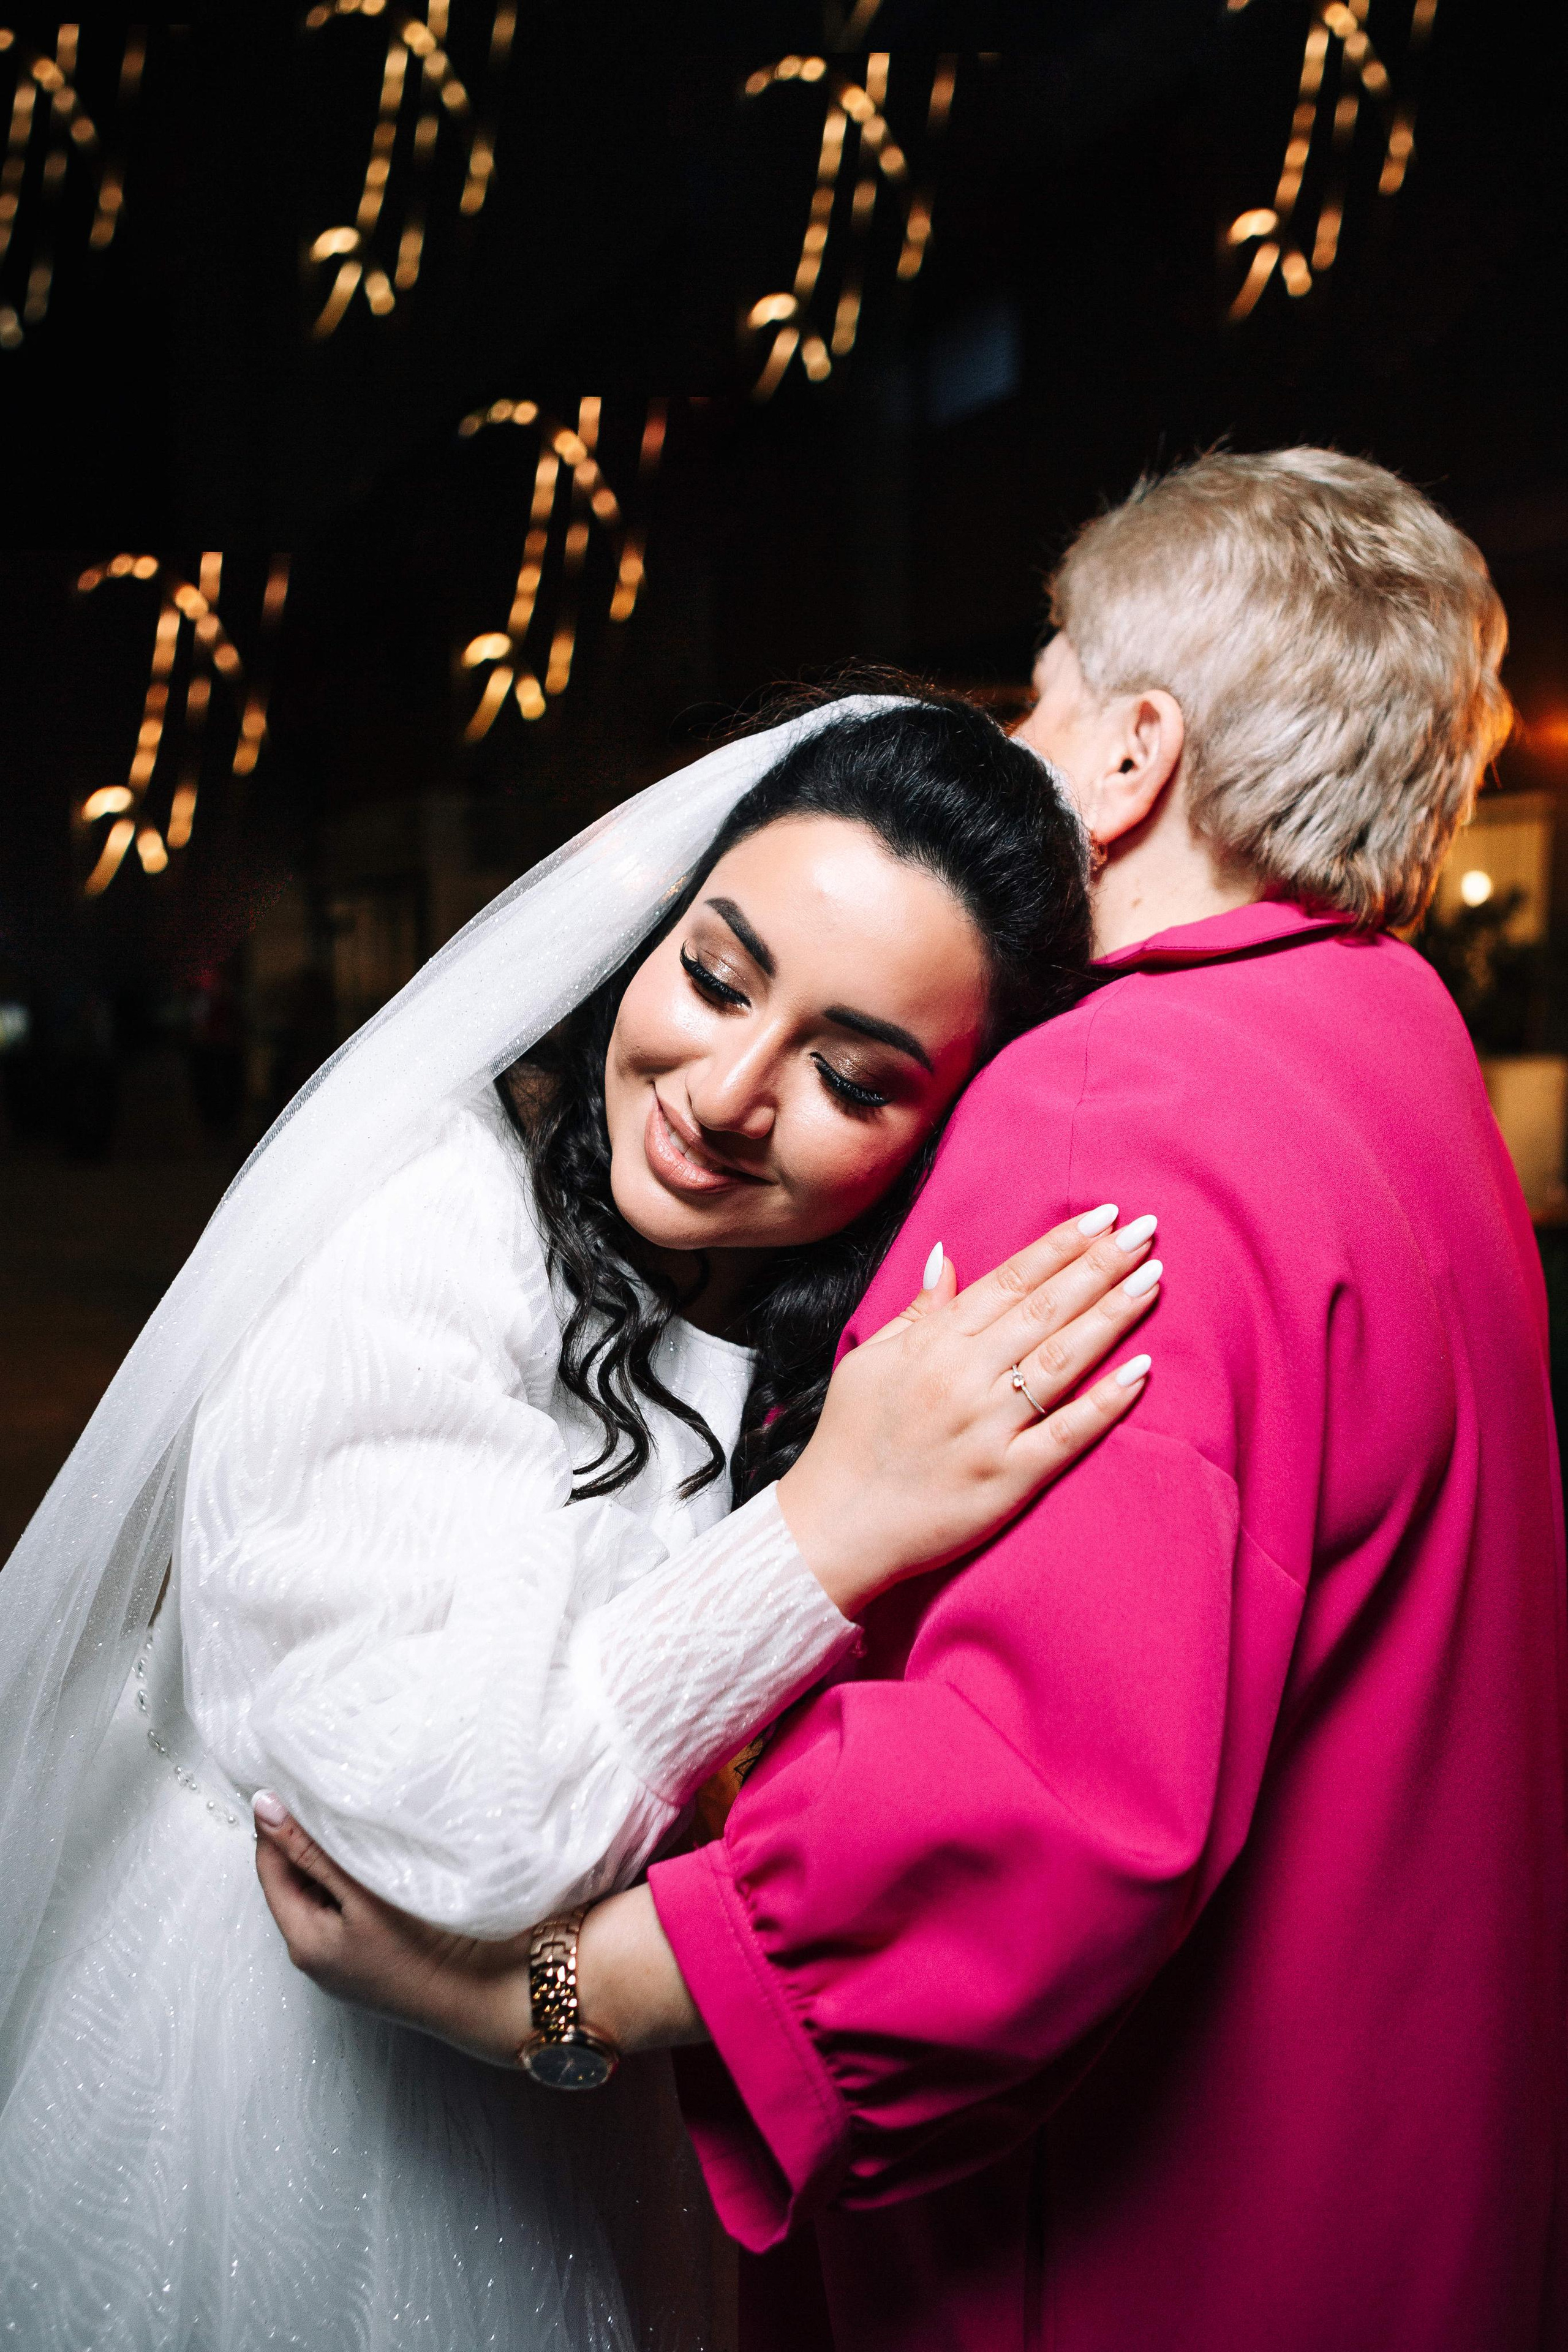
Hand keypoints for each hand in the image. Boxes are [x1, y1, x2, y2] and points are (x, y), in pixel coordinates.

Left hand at [253, 1799, 703, 2062]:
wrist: (487, 1996)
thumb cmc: (425, 1951)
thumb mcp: (362, 1896)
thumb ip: (313, 1851)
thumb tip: (265, 1806)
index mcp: (304, 1942)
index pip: (270, 1865)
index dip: (277, 1822)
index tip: (294, 1780)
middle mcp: (318, 1954)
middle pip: (295, 1877)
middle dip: (305, 1834)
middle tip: (326, 1787)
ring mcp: (348, 1956)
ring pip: (325, 1887)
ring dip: (334, 1852)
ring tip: (353, 1811)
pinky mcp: (376, 1953)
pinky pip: (351, 1901)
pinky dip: (356, 1872)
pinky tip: (378, 1851)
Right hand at [776, 1208, 1159, 1615]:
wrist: (833, 1526)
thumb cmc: (849, 1441)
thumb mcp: (870, 1361)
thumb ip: (917, 1310)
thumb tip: (945, 1256)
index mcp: (934, 1344)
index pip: (1010, 1280)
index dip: (1060, 1245)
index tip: (1104, 1215)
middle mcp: (965, 1377)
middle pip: (1046, 1308)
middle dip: (1101, 1264)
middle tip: (1146, 1229)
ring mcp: (990, 1427)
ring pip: (1063, 1359)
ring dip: (1112, 1314)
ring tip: (1154, 1278)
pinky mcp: (1008, 1478)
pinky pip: (1067, 1433)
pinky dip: (1107, 1402)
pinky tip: (1143, 1371)